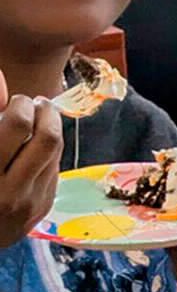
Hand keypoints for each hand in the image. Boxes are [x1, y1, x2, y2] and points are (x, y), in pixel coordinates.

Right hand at [0, 68, 61, 250]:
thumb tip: (2, 84)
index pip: (16, 126)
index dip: (21, 105)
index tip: (17, 100)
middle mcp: (9, 192)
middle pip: (47, 138)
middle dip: (45, 112)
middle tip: (35, 102)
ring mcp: (30, 202)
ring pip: (55, 152)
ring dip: (50, 128)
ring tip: (38, 118)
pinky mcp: (42, 207)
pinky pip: (53, 168)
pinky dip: (47, 151)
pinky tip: (34, 146)